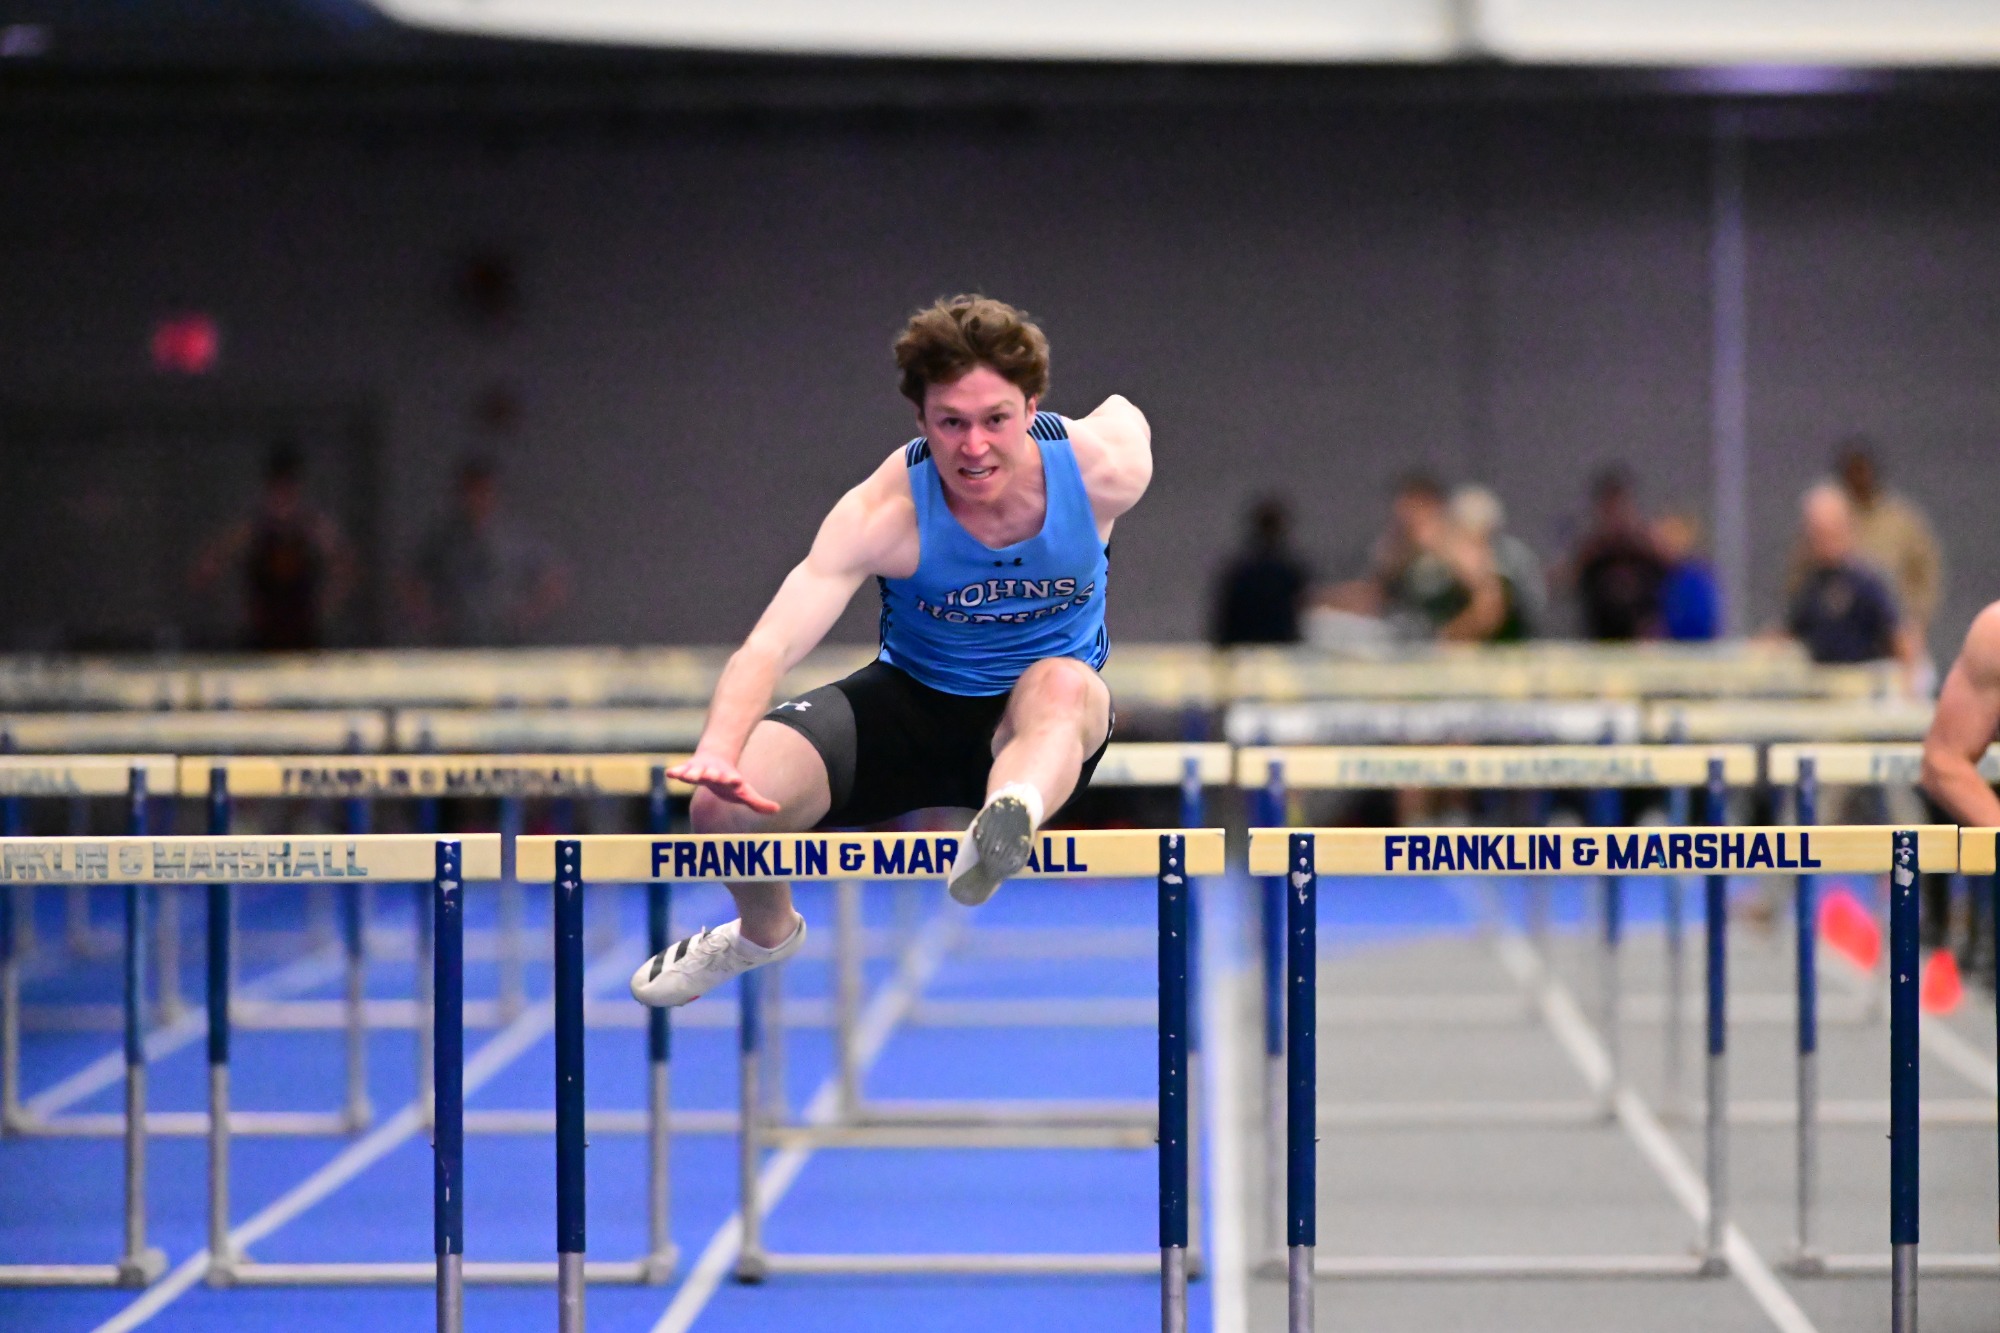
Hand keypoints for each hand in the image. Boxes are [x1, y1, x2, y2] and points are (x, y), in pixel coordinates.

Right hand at [666, 752, 781, 814]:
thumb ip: (757, 802)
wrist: (715, 758)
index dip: (734, 780)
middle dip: (712, 774)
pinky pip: (681, 771)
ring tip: (687, 776)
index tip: (736, 780)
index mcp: (729, 779)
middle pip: (713, 774)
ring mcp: (701, 770)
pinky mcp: (689, 769)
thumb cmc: (730, 781)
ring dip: (693, 773)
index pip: (732, 780)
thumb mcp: (744, 791)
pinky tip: (670, 773)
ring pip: (696, 771)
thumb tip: (777, 810)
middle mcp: (715, 773)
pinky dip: (676, 772)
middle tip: (711, 775)